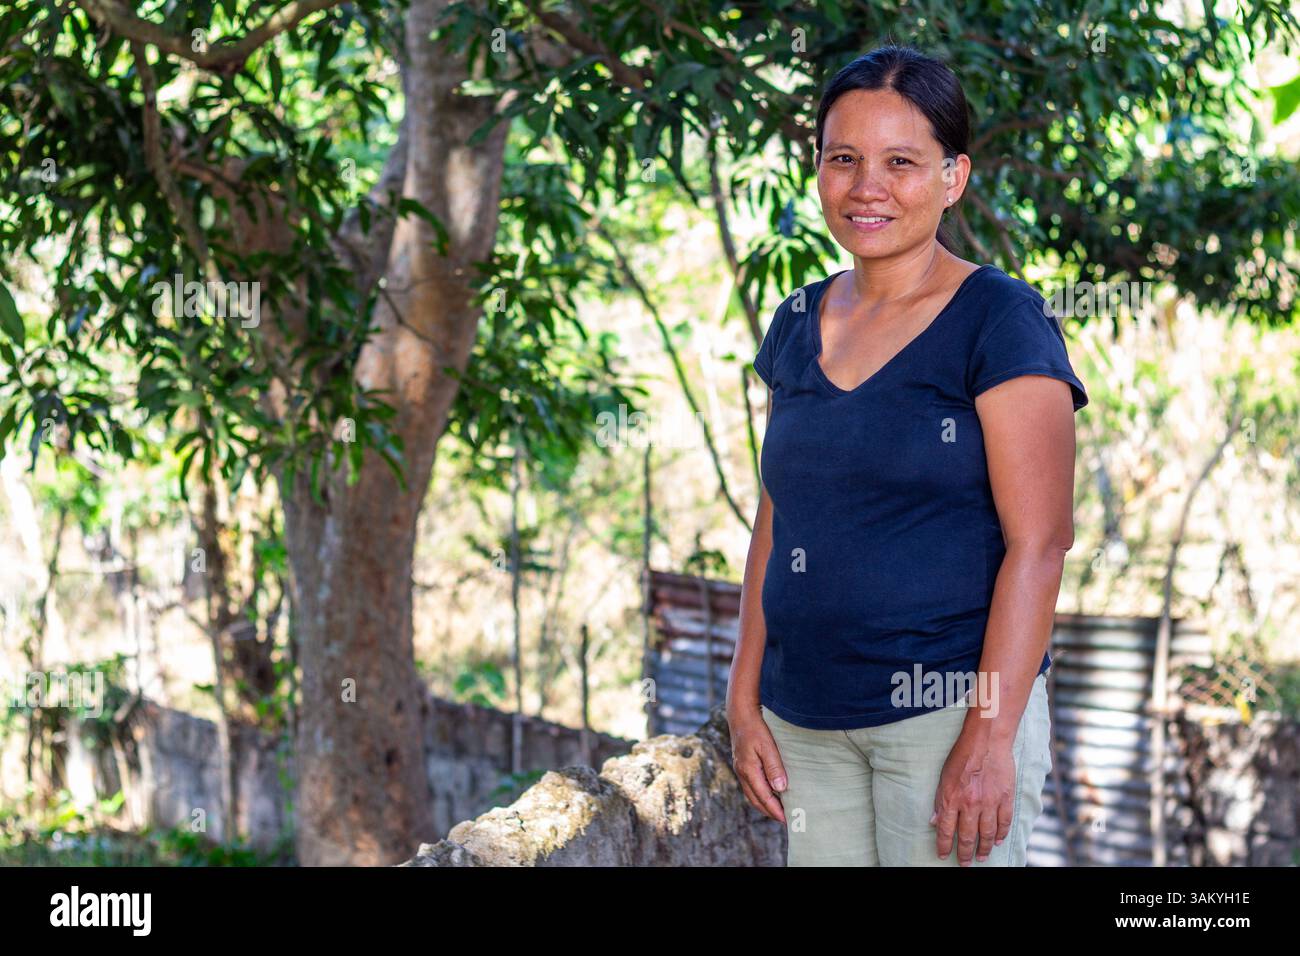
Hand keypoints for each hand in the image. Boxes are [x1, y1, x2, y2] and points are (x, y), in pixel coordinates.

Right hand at [728, 704, 786, 824]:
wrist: (740, 714)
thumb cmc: (755, 727)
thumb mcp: (767, 746)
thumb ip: (774, 767)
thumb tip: (781, 789)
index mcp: (748, 771)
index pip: (764, 798)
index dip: (776, 810)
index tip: (788, 820)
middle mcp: (742, 773)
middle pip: (756, 800)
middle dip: (770, 812)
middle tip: (786, 819)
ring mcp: (740, 770)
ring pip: (752, 795)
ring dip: (764, 805)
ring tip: (779, 811)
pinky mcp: (742, 765)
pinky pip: (751, 786)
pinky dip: (760, 795)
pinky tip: (770, 793)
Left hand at [930, 729, 1016, 864]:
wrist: (986, 741)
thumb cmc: (962, 756)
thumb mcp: (943, 777)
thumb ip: (940, 801)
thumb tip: (934, 822)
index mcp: (952, 798)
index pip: (946, 830)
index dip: (944, 846)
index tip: (943, 855)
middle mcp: (970, 804)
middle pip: (967, 837)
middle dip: (964, 853)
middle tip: (965, 863)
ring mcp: (989, 802)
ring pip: (987, 834)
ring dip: (984, 848)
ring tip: (981, 857)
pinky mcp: (1005, 798)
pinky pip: (1004, 822)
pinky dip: (1001, 834)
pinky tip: (998, 841)